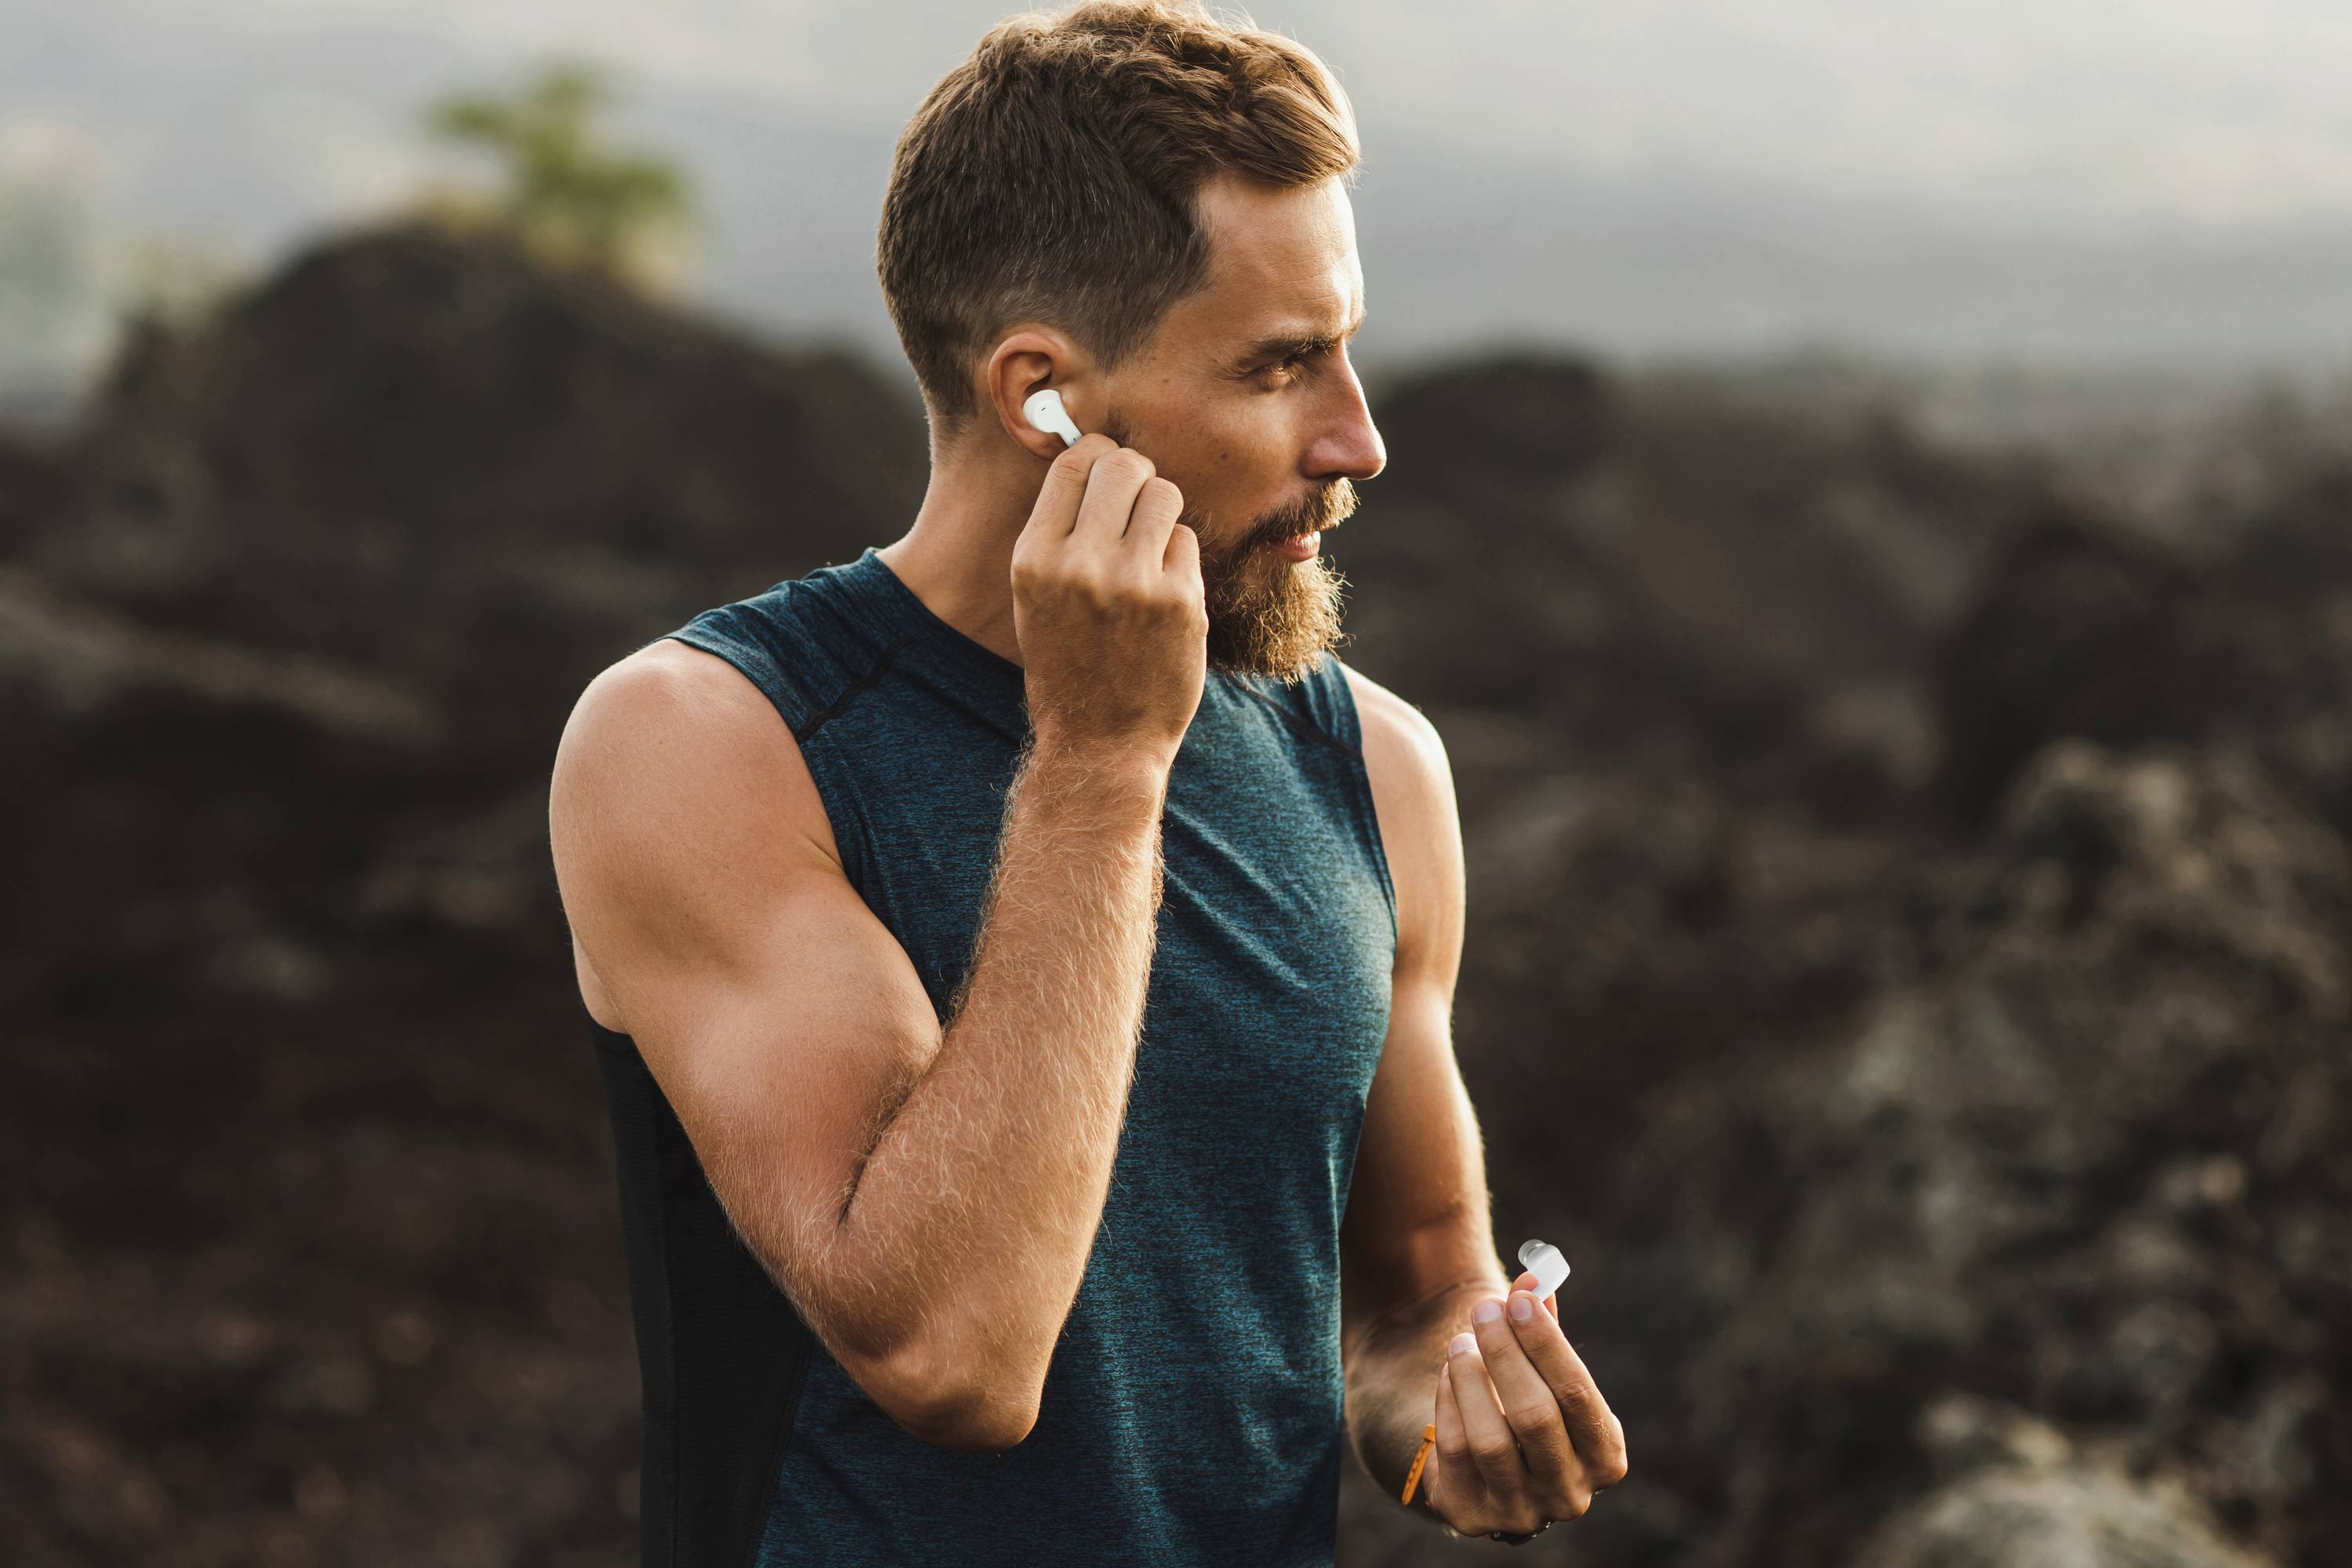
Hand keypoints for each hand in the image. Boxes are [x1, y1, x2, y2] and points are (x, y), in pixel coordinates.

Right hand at [1010, 433, 1205, 769]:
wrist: (1101, 743)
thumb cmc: (1068, 664)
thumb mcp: (1035, 597)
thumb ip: (1059, 531)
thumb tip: (1096, 456)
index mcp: (1034, 559)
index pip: (1074, 462)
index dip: (1097, 456)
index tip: (1105, 471)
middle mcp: (1081, 564)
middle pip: (1124, 464)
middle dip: (1134, 475)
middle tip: (1134, 503)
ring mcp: (1135, 582)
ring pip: (1164, 494)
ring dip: (1161, 513)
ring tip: (1148, 549)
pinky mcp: (1182, 601)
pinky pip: (1186, 541)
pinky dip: (1178, 559)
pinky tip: (1162, 592)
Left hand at [1423, 1269, 1629, 1537]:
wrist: (1488, 1468)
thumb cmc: (1529, 1403)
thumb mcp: (1544, 1370)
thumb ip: (1542, 1326)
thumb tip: (1533, 1275)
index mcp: (1604, 1456)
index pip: (1579, 1395)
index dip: (1548, 1344)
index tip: (1520, 1300)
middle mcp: (1570, 1493)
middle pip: (1536, 1416)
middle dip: (1506, 1354)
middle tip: (1484, 1309)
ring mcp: (1521, 1512)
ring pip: (1491, 1439)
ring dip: (1472, 1378)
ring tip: (1461, 1341)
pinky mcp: (1473, 1515)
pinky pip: (1456, 1453)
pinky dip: (1449, 1405)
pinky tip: (1449, 1373)